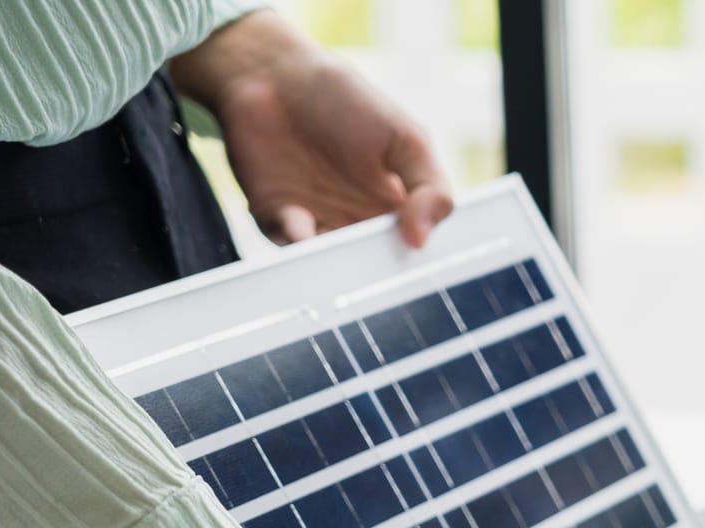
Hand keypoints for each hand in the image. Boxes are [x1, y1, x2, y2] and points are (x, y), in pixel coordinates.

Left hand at [171, 12, 452, 245]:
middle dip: (376, 276)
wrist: (274, 74)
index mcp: (395, 208)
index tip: (421, 265)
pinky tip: (305, 231)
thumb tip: (421, 240)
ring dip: (337, 268)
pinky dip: (299, 247)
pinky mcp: (278, 219)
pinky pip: (291, 247)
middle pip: (372, 267)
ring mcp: (318, 223)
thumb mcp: (405, 138)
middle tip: (380, 271)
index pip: (412, 250)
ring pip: (333, 265)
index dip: (417, 263)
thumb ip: (429, 188)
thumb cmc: (346, 99)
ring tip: (343, 261)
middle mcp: (357, 222)